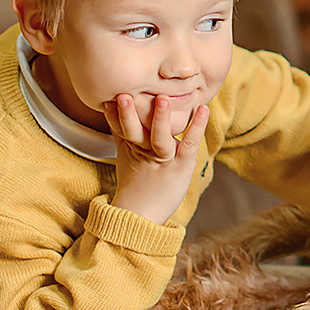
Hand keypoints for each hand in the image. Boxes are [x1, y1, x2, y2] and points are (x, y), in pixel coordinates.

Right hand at [106, 93, 209, 224]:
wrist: (141, 214)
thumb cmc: (135, 181)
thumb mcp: (124, 153)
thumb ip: (120, 131)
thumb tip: (110, 107)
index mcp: (131, 146)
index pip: (120, 127)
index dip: (113, 113)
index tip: (106, 96)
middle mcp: (145, 151)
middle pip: (134, 131)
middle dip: (128, 115)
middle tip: (124, 95)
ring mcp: (165, 158)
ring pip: (160, 138)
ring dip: (161, 119)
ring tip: (163, 98)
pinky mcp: (183, 165)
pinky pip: (190, 144)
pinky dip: (197, 127)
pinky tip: (203, 109)